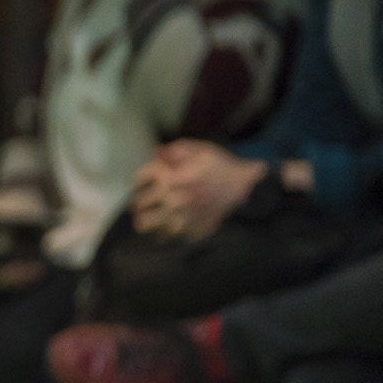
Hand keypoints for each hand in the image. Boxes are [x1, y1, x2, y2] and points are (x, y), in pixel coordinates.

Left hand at [130, 140, 263, 241]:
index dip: (139, 180)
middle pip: (139, 203)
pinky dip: (162, 231)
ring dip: (144, 220)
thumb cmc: (220, 165)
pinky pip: (167, 233)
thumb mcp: (198, 149)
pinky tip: (163, 227)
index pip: (141, 178)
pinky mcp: (192, 227)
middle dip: (137, 202)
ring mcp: (182, 214)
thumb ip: (172, 151)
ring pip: (148, 223)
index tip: (141, 183)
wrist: (246, 186)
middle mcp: (173, 197)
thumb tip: (154, 153)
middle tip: (137, 205)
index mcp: (171, 176)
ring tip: (142, 220)